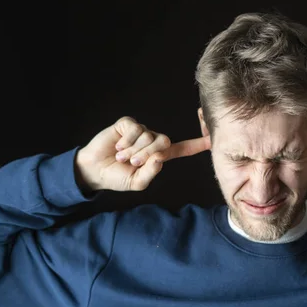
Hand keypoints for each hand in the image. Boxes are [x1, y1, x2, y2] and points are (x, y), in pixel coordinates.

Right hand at [76, 116, 210, 191]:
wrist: (94, 170)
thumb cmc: (118, 177)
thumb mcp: (136, 182)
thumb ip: (150, 173)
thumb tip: (159, 158)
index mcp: (159, 156)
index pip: (182, 148)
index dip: (197, 144)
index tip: (212, 138)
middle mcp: (152, 141)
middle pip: (164, 141)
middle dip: (148, 153)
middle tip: (133, 162)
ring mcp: (141, 131)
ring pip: (148, 136)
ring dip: (134, 150)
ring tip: (122, 157)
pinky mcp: (128, 124)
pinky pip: (135, 129)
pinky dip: (126, 141)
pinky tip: (117, 147)